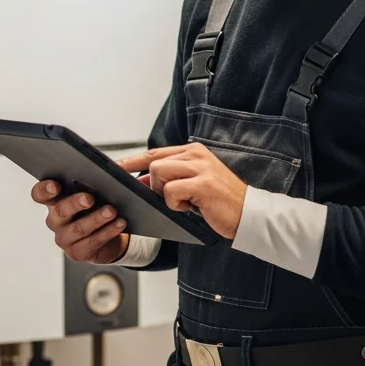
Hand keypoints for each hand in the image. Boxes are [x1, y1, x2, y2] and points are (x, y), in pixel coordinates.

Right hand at [31, 180, 128, 263]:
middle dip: (75, 203)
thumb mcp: (98, 191)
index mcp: (55, 201)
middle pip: (60, 210)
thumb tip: (119, 165)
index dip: (44, 190)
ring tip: (112, 211)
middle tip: (89, 198)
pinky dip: (108, 231)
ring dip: (96, 218)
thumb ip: (101, 178)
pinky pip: (92, 242)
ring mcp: (64, 238)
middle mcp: (55, 220)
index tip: (56, 186)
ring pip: (78, 228)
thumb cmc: (100, 207)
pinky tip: (120, 223)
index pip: (40, 194)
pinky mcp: (77, 253)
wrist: (112, 236)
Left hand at [117, 143, 246, 239]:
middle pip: (154, 163)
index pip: (155, 152)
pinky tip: (192, 207)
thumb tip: (140, 181)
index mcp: (193, 151)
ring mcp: (200, 167)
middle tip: (171, 199)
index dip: (133, 161)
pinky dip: (176, 204)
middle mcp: (196, 154)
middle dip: (153, 185)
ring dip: (166, 195)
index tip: (115, 167)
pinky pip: (170, 191)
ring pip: (159, 174)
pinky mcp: (202, 184)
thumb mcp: (194, 184)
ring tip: (186, 202)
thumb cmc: (220, 201)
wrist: (249, 213)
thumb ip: (171, 178)